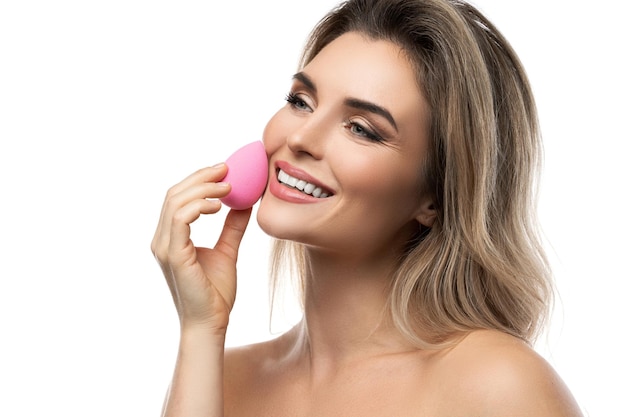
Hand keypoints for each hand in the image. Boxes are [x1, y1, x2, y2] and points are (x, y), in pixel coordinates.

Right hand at [151, 163, 251, 333]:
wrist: (211, 323)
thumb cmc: (215, 293)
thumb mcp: (227, 251)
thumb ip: (232, 227)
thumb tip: (244, 204)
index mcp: (171, 238)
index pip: (178, 198)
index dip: (198, 180)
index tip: (224, 170)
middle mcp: (162, 240)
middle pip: (174, 194)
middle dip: (200, 177)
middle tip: (226, 168)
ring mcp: (164, 247)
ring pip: (175, 202)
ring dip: (203, 188)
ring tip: (228, 187)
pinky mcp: (174, 255)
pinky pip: (180, 219)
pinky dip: (199, 205)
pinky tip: (219, 205)